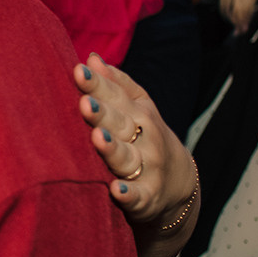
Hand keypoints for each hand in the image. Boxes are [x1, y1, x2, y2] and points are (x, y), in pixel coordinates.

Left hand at [75, 55, 194, 226]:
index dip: (97, 85)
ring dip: (113, 149)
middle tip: (85, 104)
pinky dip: (129, 195)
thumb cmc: (145, 135)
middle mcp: (144, 138)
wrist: (178, 183)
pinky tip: (116, 191)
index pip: (114, 96)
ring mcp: (147, 169)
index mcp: (137, 113)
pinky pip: (138, 197)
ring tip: (97, 139)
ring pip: (127, 158)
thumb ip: (114, 84)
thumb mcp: (137, 106)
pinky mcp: (147, 198)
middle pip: (120, 124)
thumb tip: (91, 58)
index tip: (79, 72)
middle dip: (103, 114)